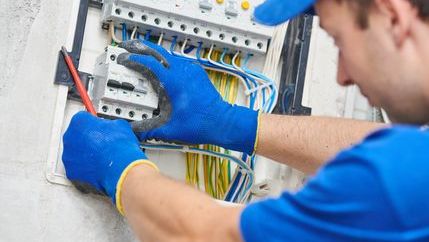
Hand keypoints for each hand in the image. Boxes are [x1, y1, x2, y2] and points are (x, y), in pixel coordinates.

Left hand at [62, 111, 157, 211]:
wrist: (119, 165)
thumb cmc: (118, 145)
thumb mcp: (120, 125)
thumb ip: (110, 124)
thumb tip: (113, 127)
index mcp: (79, 121)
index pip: (83, 119)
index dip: (94, 124)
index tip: (99, 128)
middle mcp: (69, 137)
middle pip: (77, 136)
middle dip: (87, 139)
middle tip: (101, 143)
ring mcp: (68, 155)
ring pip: (75, 153)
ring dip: (85, 154)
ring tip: (101, 156)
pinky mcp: (71, 170)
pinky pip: (77, 168)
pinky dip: (85, 168)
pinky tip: (98, 166)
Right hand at [117, 40, 258, 154]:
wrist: (224, 123)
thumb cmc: (202, 124)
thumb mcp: (170, 129)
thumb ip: (149, 130)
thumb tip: (134, 131)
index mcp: (174, 81)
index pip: (149, 63)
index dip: (133, 59)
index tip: (123, 58)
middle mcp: (183, 71)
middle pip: (157, 51)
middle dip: (139, 46)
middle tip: (126, 46)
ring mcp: (192, 70)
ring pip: (168, 54)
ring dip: (153, 53)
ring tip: (141, 55)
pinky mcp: (197, 73)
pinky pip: (178, 61)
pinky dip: (166, 60)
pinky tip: (161, 68)